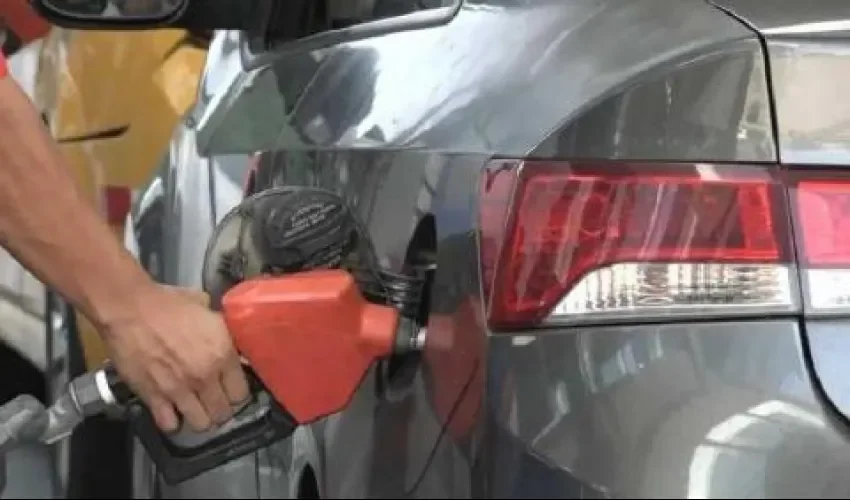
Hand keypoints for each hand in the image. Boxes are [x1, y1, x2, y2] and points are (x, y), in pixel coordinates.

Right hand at [101, 285, 249, 432]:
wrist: (129, 309)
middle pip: (223, 413)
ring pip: (201, 424)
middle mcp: (205, 377)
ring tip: (196, 409)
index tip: (232, 390)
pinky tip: (172, 411)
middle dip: (221, 409)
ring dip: (200, 418)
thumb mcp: (208, 311)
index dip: (237, 393)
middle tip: (214, 401)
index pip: (241, 393)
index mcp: (222, 354)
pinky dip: (172, 421)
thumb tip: (231, 343)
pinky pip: (169, 424)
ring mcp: (179, 390)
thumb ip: (222, 332)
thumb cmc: (169, 304)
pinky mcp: (153, 397)